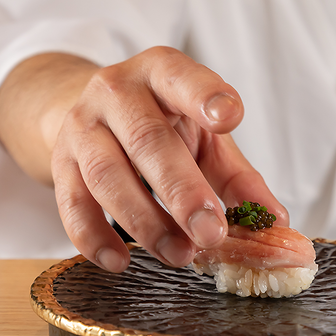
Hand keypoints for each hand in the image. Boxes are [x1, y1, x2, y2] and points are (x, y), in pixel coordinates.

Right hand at [0, 47, 287, 271]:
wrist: (91, 113)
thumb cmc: (161, 122)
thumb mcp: (204, 136)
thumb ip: (239, 176)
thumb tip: (276, 223)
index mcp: (162, 73)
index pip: (182, 76)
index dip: (204, 95)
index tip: (230, 118)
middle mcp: (117, 92)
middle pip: (147, 140)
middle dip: (182, 192)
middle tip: (211, 234)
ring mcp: (83, 127)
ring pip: (108, 177)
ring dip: (146, 223)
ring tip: (181, 255)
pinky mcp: (60, 163)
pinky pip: (71, 204)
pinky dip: (94, 238)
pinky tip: (120, 261)